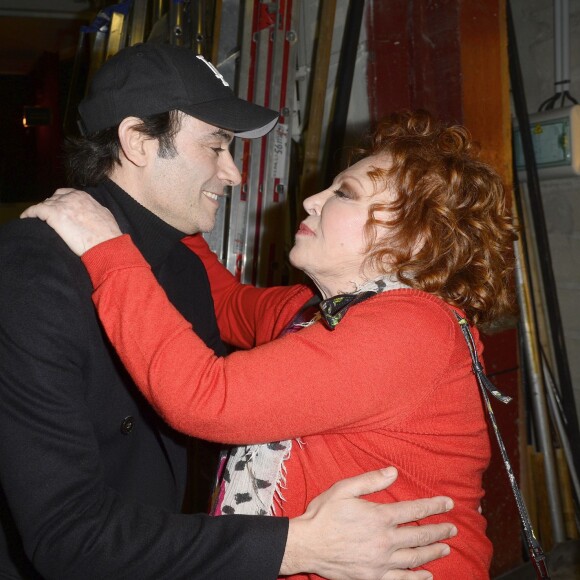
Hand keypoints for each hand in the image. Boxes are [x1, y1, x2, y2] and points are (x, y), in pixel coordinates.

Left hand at [21, 189, 122, 255]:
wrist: (106, 244)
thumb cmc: (108, 234)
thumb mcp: (104, 214)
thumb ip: (94, 209)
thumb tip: (91, 211)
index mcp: (84, 196)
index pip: (66, 194)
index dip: (60, 201)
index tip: (58, 209)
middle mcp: (72, 197)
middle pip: (54, 198)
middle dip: (50, 206)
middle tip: (47, 217)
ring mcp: (62, 205)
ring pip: (45, 204)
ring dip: (41, 211)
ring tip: (37, 220)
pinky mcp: (53, 214)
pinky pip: (35, 211)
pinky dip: (29, 214)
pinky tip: (25, 219)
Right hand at [282, 467, 455, 579]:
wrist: (307, 545)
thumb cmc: (324, 514)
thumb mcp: (344, 489)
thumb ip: (370, 481)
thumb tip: (393, 472)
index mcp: (379, 517)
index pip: (415, 510)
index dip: (434, 506)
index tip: (449, 503)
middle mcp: (385, 540)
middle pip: (420, 535)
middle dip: (440, 530)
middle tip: (452, 528)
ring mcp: (381, 562)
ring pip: (415, 558)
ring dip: (433, 552)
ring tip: (445, 548)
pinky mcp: (373, 577)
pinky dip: (417, 578)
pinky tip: (427, 575)